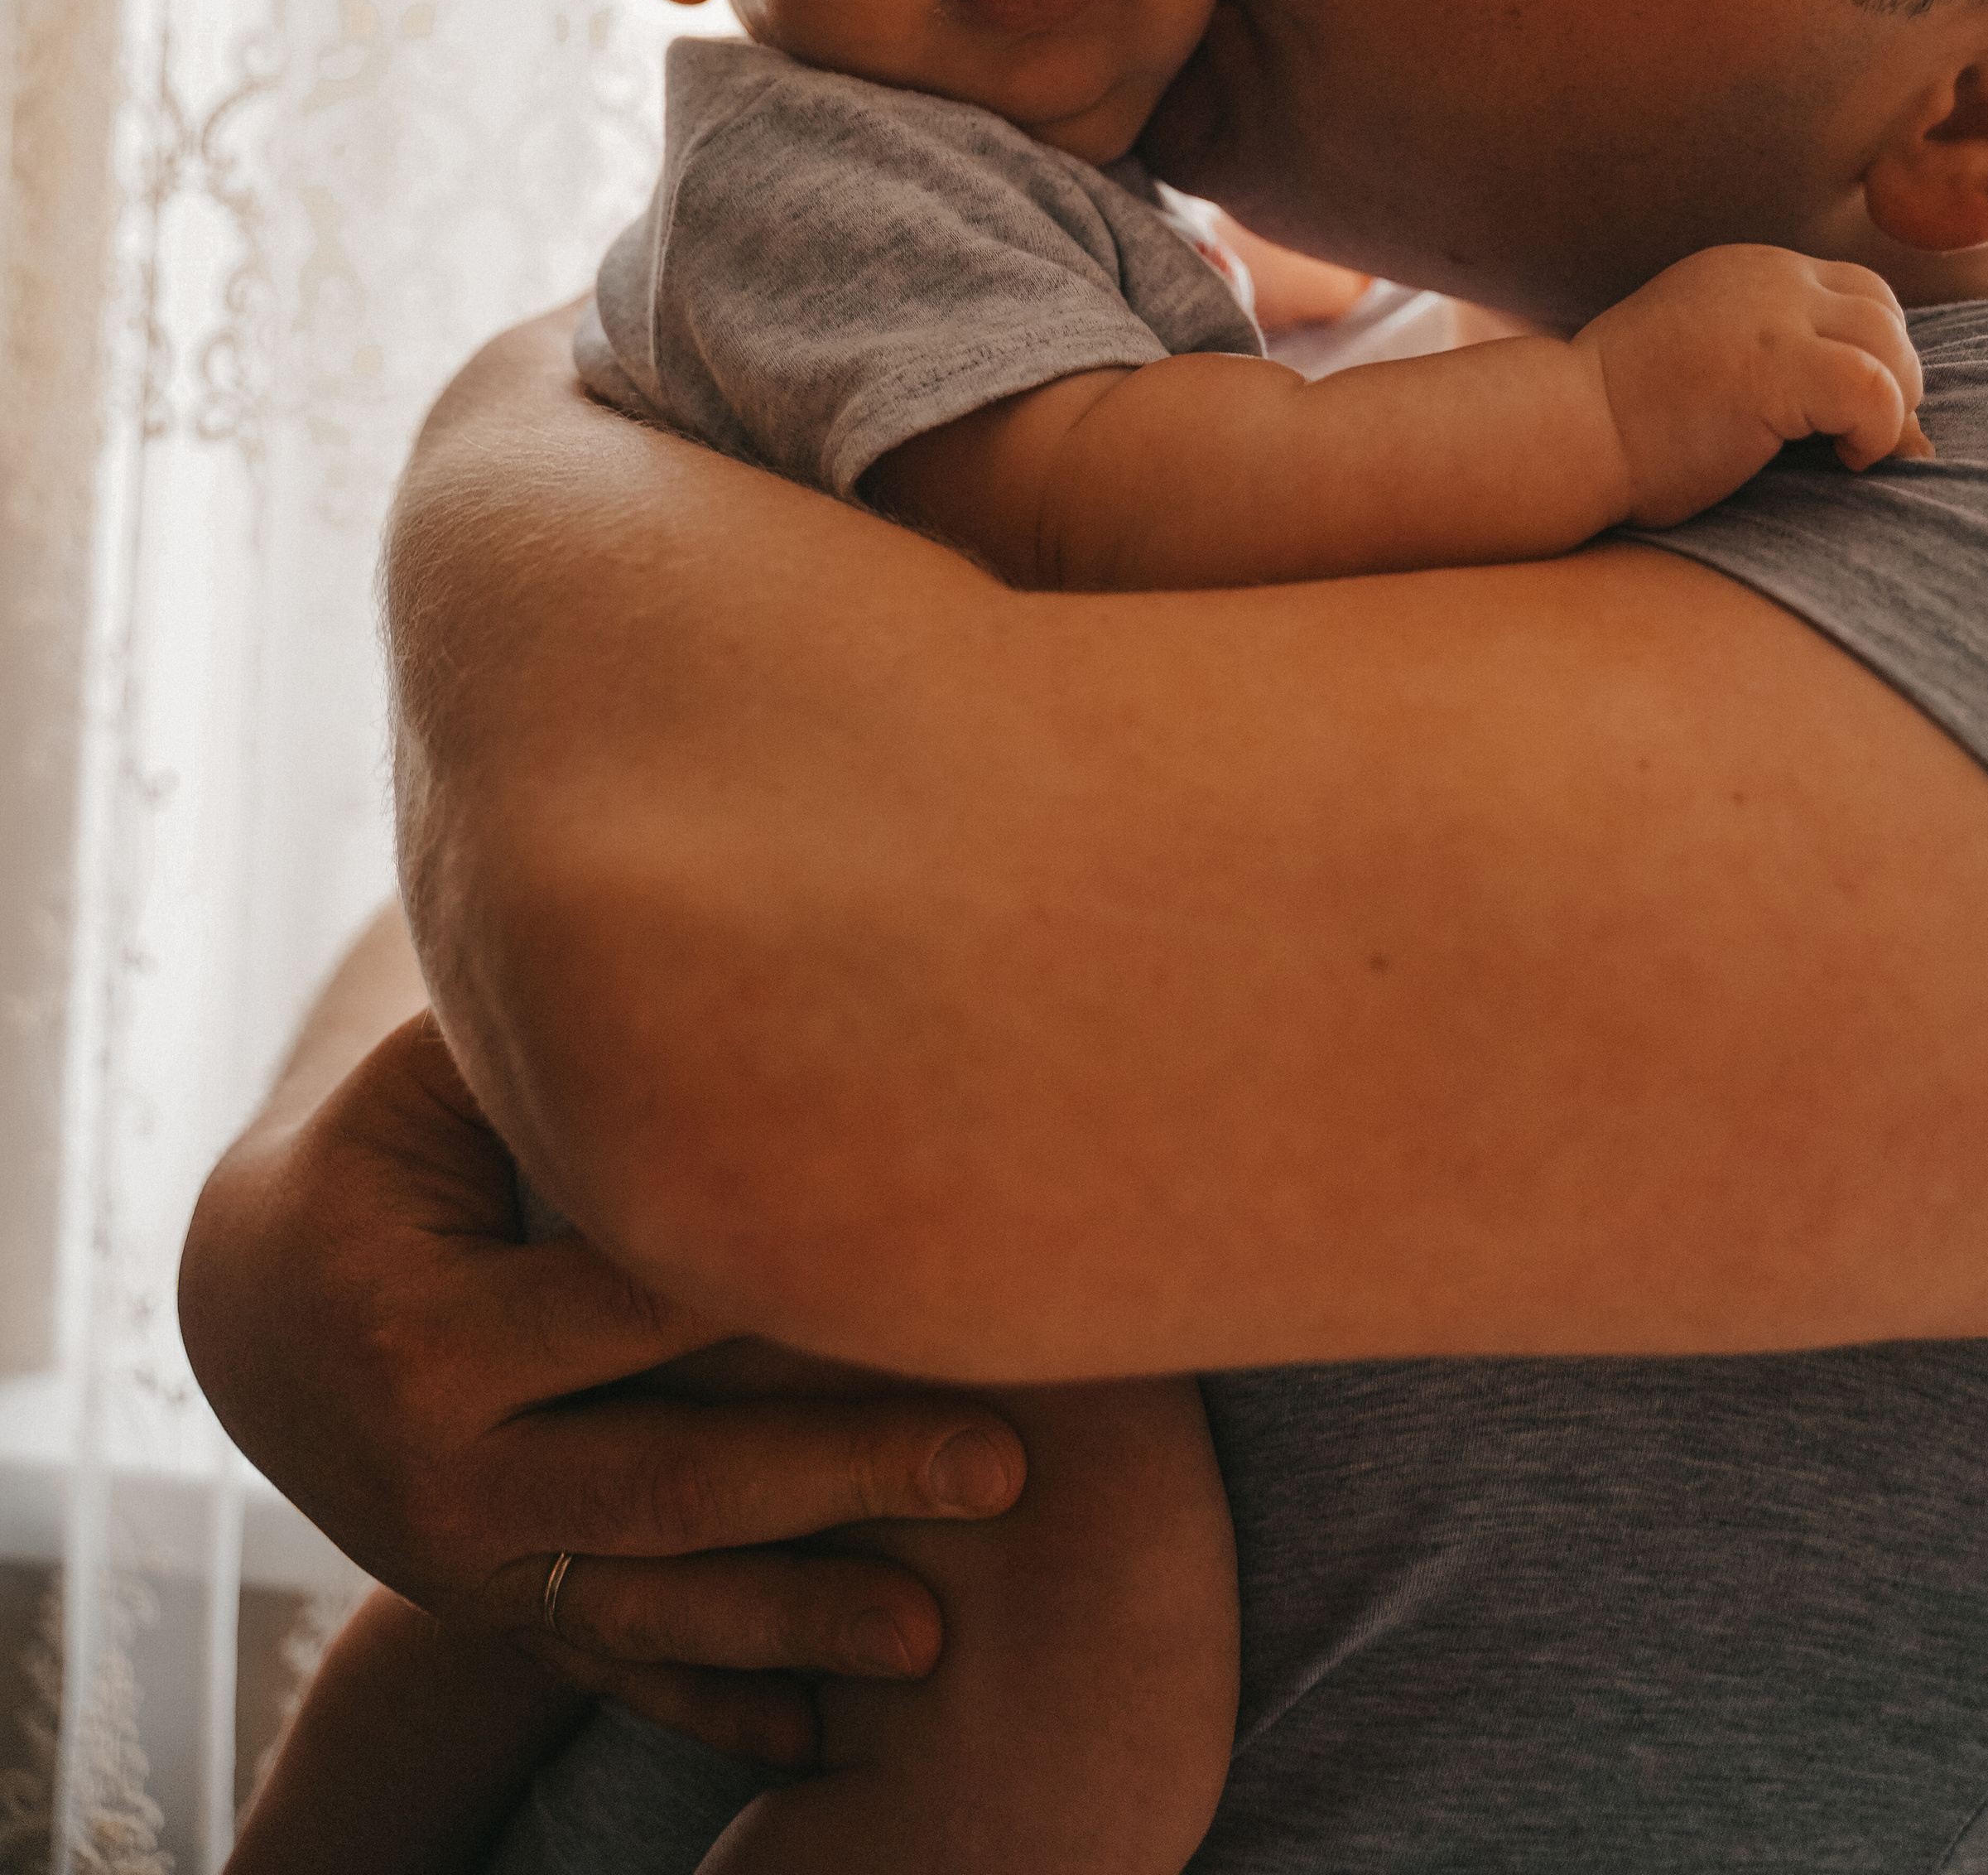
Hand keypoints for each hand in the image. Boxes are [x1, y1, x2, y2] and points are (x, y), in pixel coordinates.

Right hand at [178, 1016, 1026, 1763]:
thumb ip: (559, 1059)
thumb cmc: (393, 1138)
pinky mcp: (485, 1609)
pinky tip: (819, 1741)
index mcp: (423, 1327)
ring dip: (800, 1622)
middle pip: (673, 1475)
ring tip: (937, 1640)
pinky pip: (608, 1669)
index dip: (784, 1286)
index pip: (638, 1307)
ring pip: (654, 1604)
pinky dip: (712, 1708)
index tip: (929, 1276)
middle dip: (844, 1472)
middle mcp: (437, 1470)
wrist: (254, 1296)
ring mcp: (459, 1561)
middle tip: (1005, 1466)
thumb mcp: (438, 1082)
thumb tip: (726, 974)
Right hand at [1572, 246, 1929, 530]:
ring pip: (1889, 344)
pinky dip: (1878, 432)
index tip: (1845, 417)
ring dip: (1891, 404)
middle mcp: (1764, 277)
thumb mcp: (1707, 366)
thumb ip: (1775, 362)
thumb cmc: (1625, 427)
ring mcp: (1771, 316)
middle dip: (1892, 376)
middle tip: (1860, 439)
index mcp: (1744, 272)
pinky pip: (1874, 390)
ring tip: (1849, 451)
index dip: (1869, 355)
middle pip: (1882, 309)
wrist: (1563, 433)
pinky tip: (1843, 460)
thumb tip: (1880, 415)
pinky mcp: (1776, 366)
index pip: (1851, 293)